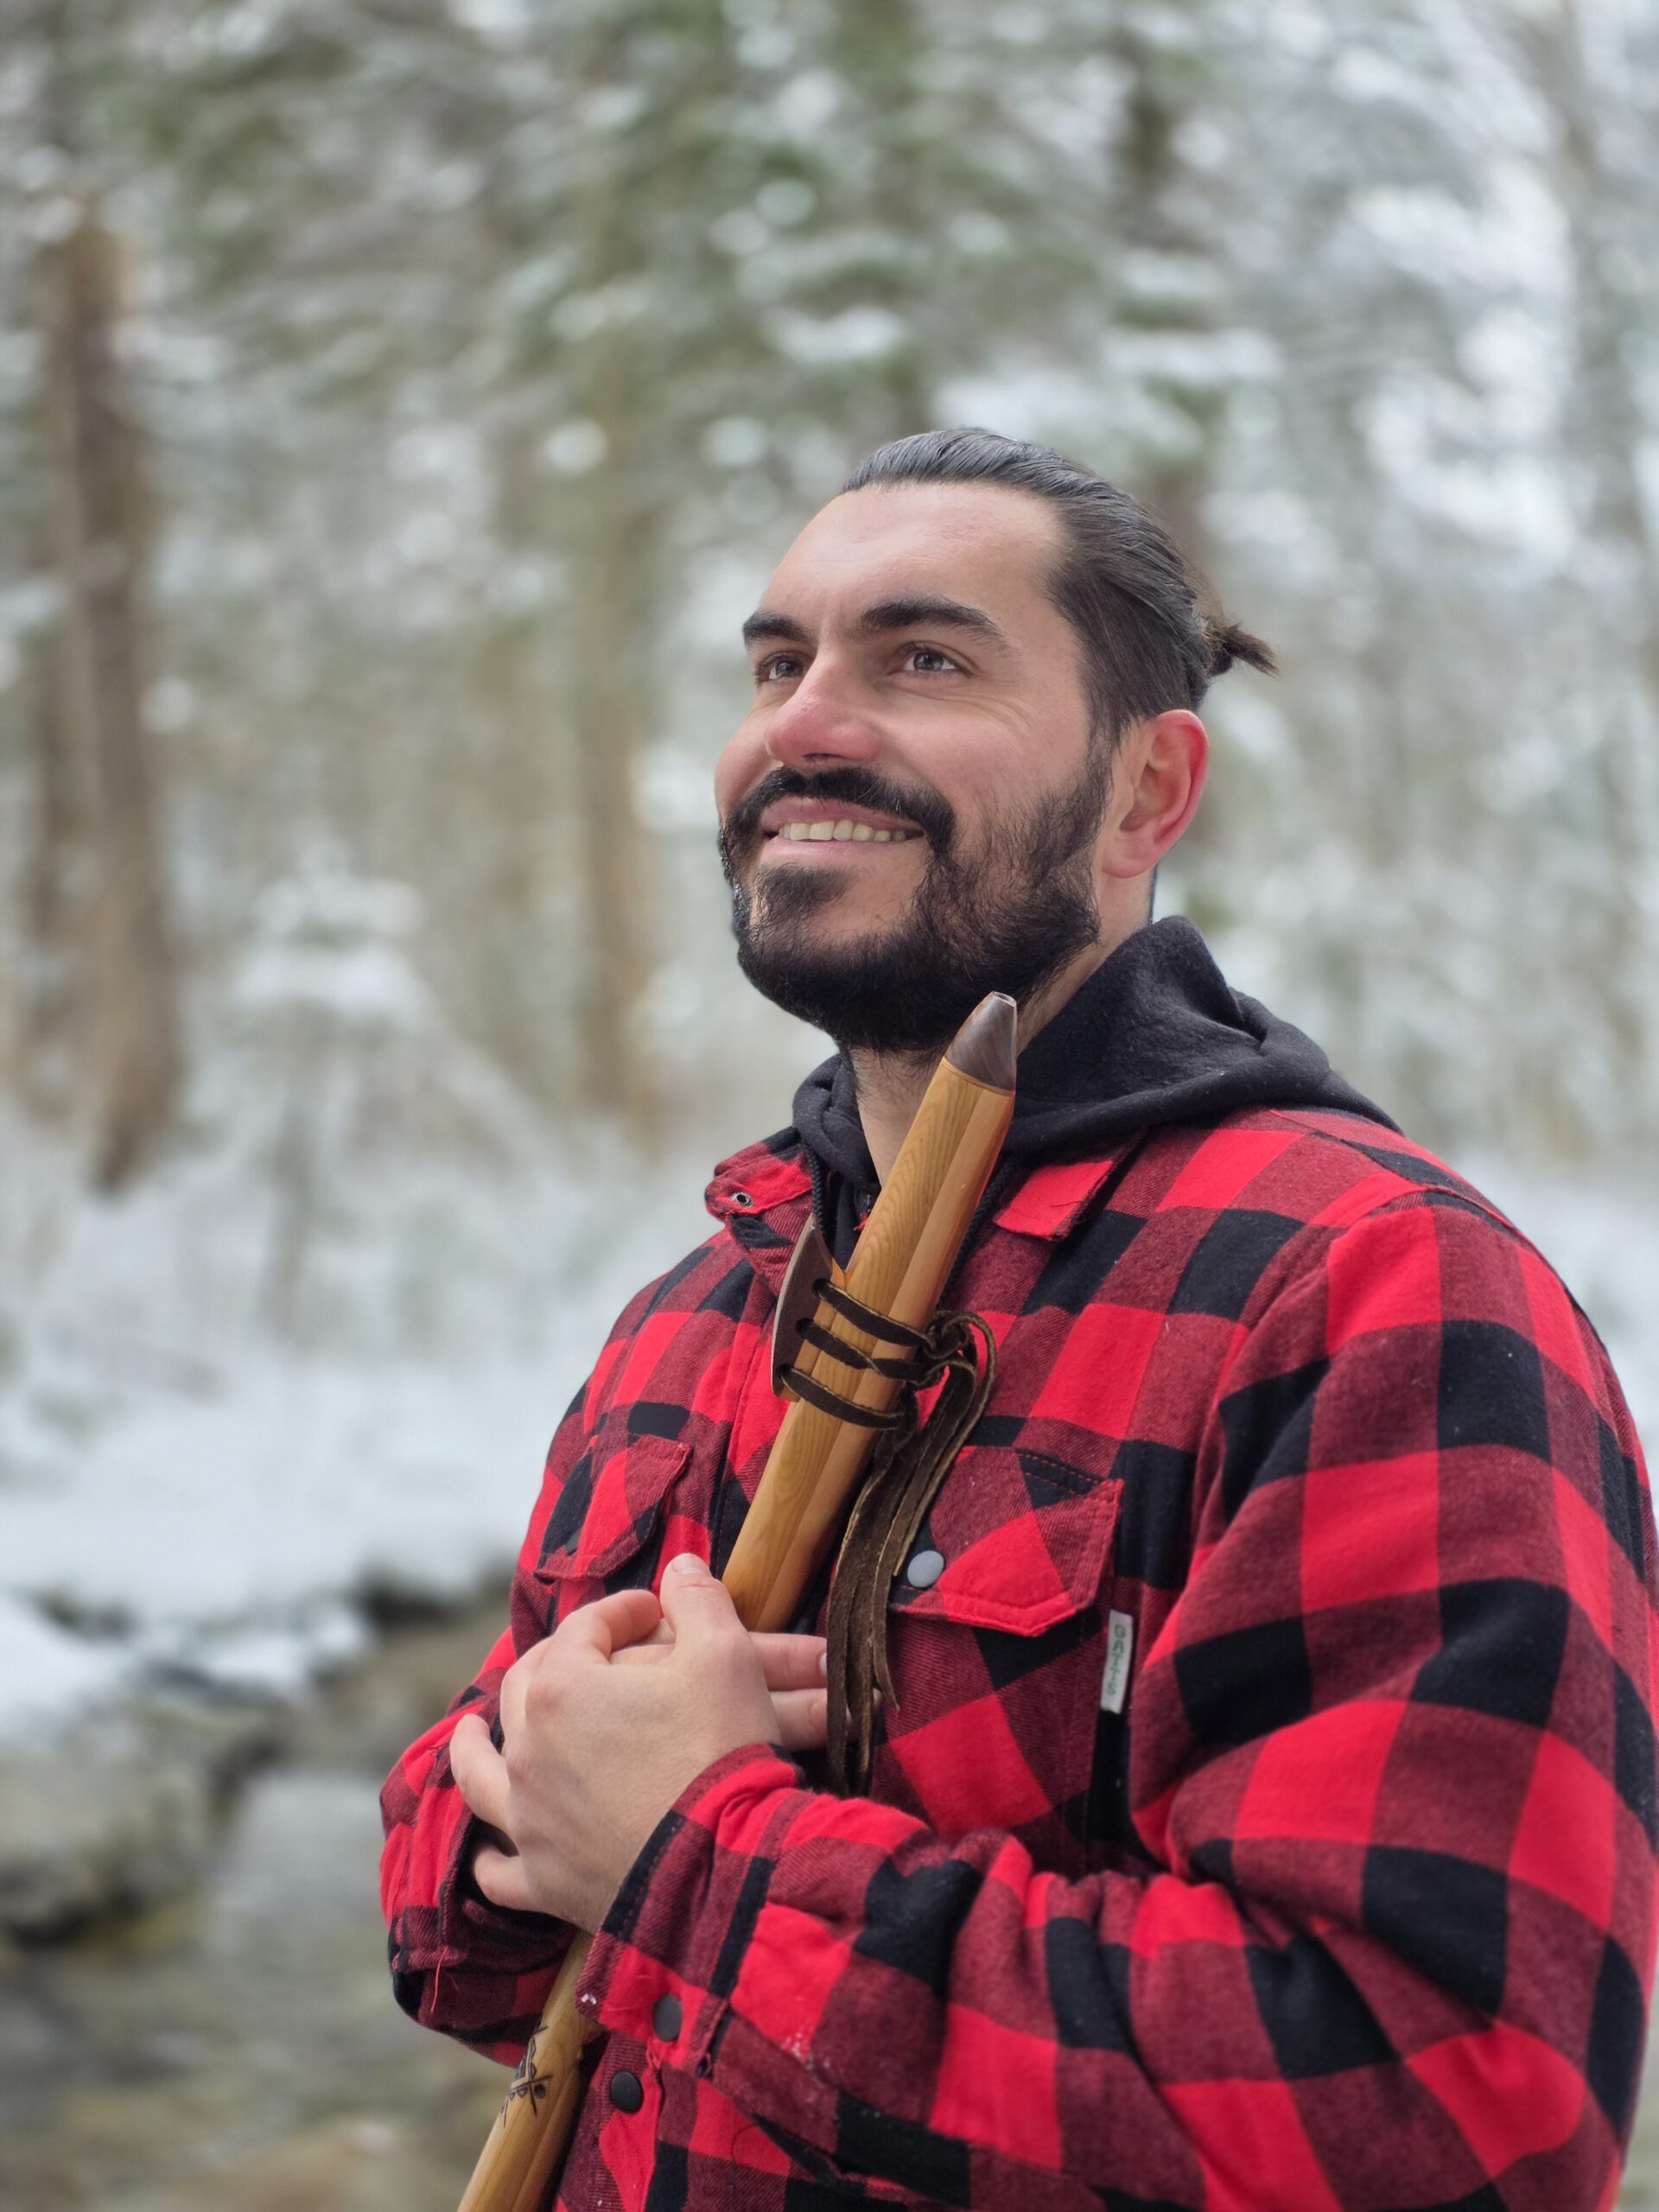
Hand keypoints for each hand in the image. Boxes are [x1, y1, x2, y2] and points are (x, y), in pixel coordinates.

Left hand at [448, 1554, 824, 1930]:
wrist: (725, 1867)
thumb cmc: (721, 1753)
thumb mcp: (726, 1656)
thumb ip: (699, 1600)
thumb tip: (681, 1567)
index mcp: (562, 1688)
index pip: (585, 1627)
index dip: (624, 1610)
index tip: (656, 1610)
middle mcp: (528, 1751)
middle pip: (524, 1688)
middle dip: (552, 1660)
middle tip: (581, 1655)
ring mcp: (529, 1819)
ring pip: (481, 1776)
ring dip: (472, 1748)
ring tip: (468, 1733)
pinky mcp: (544, 1881)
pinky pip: (499, 1870)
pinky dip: (491, 1854)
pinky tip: (491, 1848)